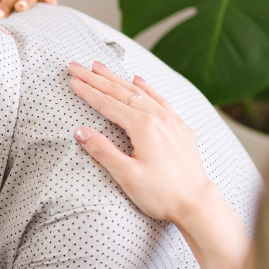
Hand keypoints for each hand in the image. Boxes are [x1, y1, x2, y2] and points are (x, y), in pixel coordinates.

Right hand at [68, 60, 217, 225]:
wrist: (196, 203)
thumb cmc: (161, 193)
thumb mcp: (126, 175)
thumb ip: (102, 150)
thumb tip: (79, 131)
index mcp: (143, 127)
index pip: (108, 104)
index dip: (88, 92)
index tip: (72, 80)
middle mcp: (158, 118)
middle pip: (121, 92)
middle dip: (96, 78)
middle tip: (77, 66)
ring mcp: (171, 120)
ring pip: (139, 92)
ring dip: (117, 78)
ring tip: (100, 67)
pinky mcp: (179, 127)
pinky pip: (159, 99)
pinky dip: (145, 87)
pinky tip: (138, 80)